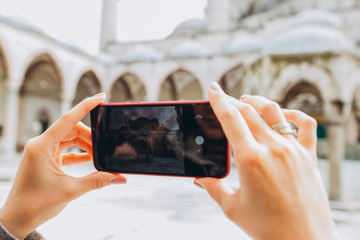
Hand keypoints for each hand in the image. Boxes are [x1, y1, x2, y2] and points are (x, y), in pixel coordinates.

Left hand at [0, 93, 125, 238]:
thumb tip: (120, 177)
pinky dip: (79, 154)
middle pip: (71, 130)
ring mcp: (43, 151)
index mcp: (41, 146)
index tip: (101, 97)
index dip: (85, 106)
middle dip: (90, 137)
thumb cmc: (36, 204)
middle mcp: (40, 144)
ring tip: (100, 155)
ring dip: (86, 146)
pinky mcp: (46, 159)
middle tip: (106, 146)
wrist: (18, 218)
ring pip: (69, 139)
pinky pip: (66, 149)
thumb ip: (97, 181)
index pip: (67, 119)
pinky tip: (92, 159)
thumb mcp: (70, 191)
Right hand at [195, 82, 339, 239]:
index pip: (230, 118)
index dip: (219, 100)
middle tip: (224, 98)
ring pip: (274, 111)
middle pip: (249, 111)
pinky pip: (306, 124)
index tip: (212, 88)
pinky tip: (284, 114)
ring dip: (258, 102)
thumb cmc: (267, 227)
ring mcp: (293, 150)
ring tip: (247, 101)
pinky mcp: (309, 155)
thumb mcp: (232, 207)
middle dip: (233, 101)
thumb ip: (213, 188)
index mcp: (250, 159)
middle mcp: (273, 148)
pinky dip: (294, 113)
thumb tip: (198, 178)